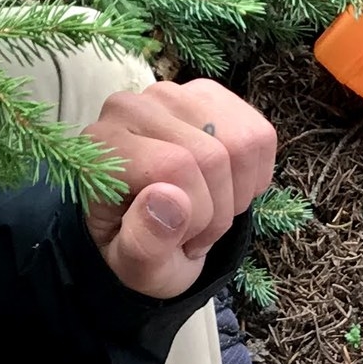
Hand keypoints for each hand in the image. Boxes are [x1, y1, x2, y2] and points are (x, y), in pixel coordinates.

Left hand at [80, 78, 278, 298]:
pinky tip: (227, 191)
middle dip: (218, 212)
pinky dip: (255, 177)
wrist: (155, 234)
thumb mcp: (135, 268)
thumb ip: (143, 243)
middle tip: (197, 234)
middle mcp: (132, 108)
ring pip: (241, 143)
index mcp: (103, 145)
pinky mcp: (210, 96)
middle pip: (212, 155)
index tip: (182, 241)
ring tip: (211, 213)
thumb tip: (171, 198)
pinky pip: (260, 135)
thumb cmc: (142, 250)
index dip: (195, 214)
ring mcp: (174, 95)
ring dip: (238, 195)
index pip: (175, 165)